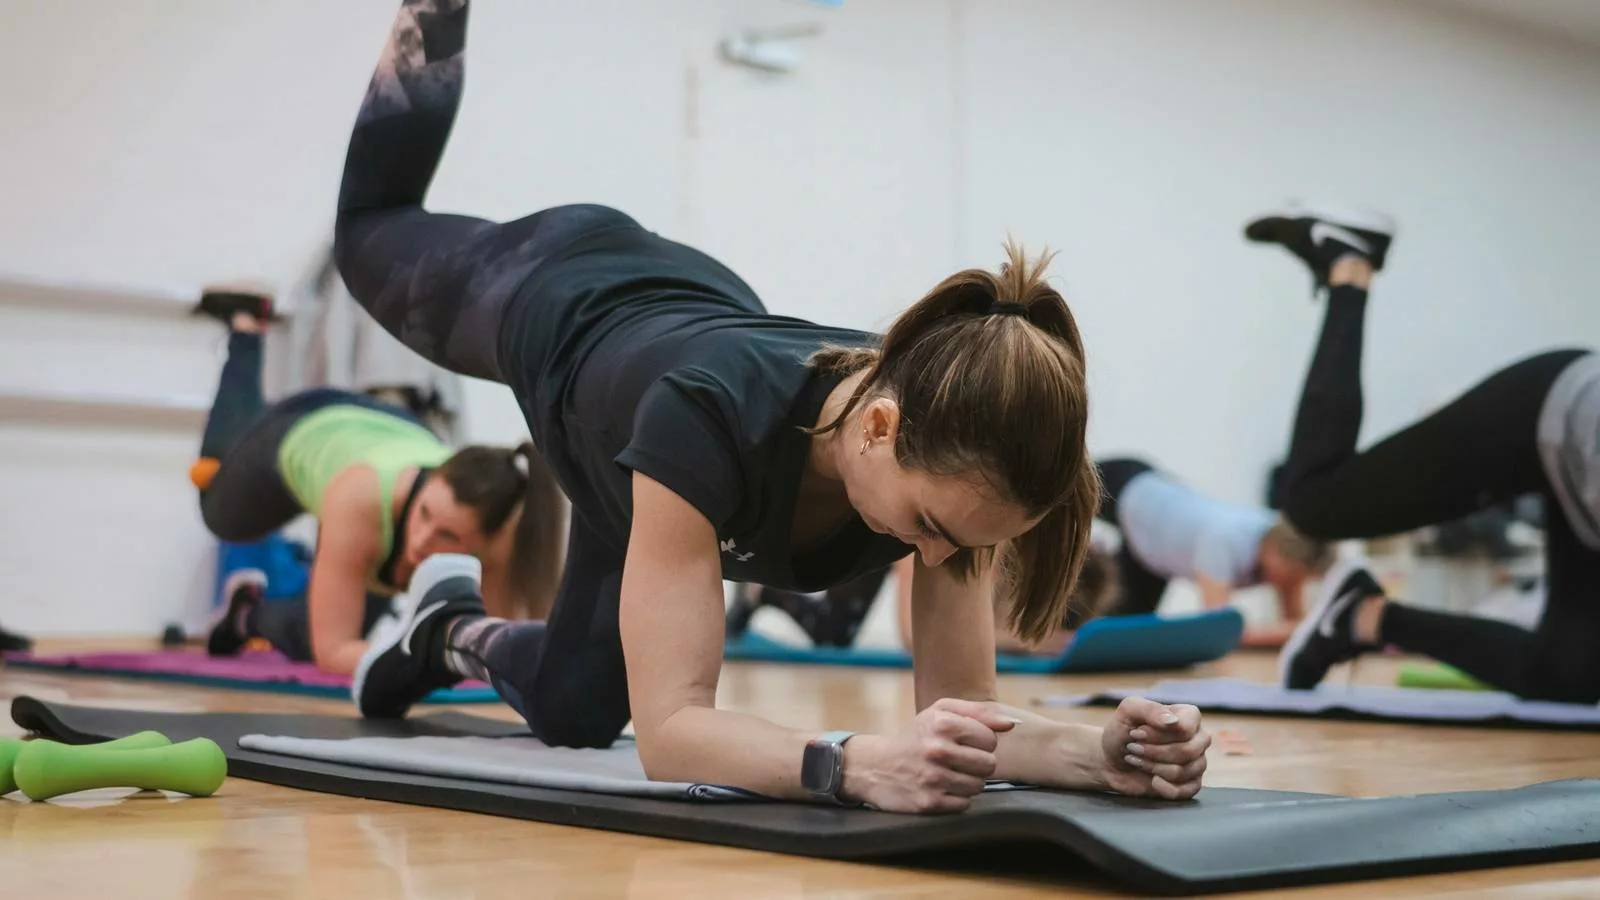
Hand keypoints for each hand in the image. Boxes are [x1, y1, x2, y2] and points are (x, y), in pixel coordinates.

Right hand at [841, 698, 1018, 813]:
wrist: (876, 766)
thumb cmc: (915, 736)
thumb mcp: (940, 713)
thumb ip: (978, 713)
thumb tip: (1011, 724)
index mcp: (943, 723)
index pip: (991, 739)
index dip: (981, 743)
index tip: (965, 744)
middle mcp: (938, 750)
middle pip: (989, 765)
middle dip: (978, 764)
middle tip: (960, 761)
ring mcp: (933, 778)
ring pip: (978, 786)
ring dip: (968, 782)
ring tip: (949, 774)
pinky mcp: (929, 802)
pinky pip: (964, 804)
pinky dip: (957, 799)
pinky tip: (941, 788)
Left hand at [1099, 697, 1208, 799]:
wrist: (1111, 761)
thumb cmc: (1122, 732)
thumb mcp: (1129, 711)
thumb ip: (1150, 709)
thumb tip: (1174, 722)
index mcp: (1189, 715)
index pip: (1186, 728)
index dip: (1159, 734)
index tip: (1136, 733)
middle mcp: (1198, 738)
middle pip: (1188, 751)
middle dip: (1154, 752)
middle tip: (1134, 748)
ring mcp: (1197, 763)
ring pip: (1184, 771)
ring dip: (1154, 767)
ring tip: (1138, 760)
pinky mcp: (1190, 785)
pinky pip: (1186, 792)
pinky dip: (1164, 788)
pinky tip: (1152, 780)